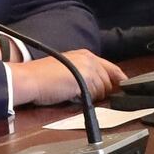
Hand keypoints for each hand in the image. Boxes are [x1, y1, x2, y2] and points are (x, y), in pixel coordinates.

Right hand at [10, 49, 125, 105]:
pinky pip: (95, 94)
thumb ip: (84, 73)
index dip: (118, 78)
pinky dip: (88, 99)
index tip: (123, 86)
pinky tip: (75, 96)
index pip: (111, 67)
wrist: (31, 79)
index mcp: (85, 54)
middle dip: (102, 91)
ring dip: (93, 96)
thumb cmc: (44, 76)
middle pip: (109, 80)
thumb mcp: (68, 69)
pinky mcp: (85, 78)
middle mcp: (89, 58)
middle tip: (86, 95)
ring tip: (76, 95)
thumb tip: (97, 87)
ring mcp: (88, 67)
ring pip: (103, 89)